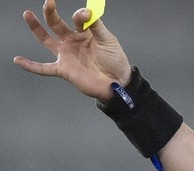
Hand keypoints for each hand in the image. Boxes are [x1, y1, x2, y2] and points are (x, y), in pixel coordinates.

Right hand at [13, 0, 130, 100]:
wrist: (118, 82)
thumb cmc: (115, 61)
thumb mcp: (108, 40)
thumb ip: (96, 26)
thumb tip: (87, 11)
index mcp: (84, 33)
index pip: (77, 19)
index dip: (80, 15)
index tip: (84, 14)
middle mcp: (72, 42)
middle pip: (57, 24)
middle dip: (51, 13)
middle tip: (48, 2)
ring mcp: (66, 55)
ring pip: (46, 40)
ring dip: (36, 28)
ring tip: (28, 15)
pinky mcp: (63, 69)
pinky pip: (44, 68)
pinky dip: (30, 66)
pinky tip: (18, 60)